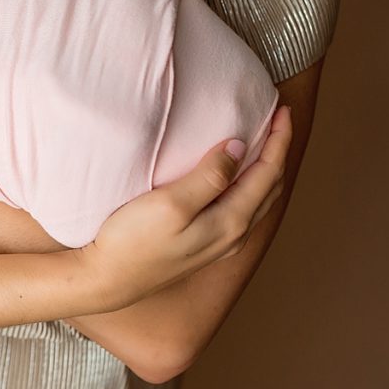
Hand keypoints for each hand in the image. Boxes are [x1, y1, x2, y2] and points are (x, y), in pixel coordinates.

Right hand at [83, 106, 292, 309]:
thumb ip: (209, 177)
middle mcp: (233, 236)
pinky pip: (242, 211)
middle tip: (277, 120)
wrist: (107, 280)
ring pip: (258, 201)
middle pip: (270, 187)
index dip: (279, 140)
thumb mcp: (171, 204)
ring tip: (263, 144)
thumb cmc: (133, 241)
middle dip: (278, 152)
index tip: (282, 109)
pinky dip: (249, 187)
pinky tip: (236, 181)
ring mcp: (219, 245)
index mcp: (231, 222)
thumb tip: (238, 148)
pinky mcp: (203, 248)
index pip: (268, 173)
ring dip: (265, 170)